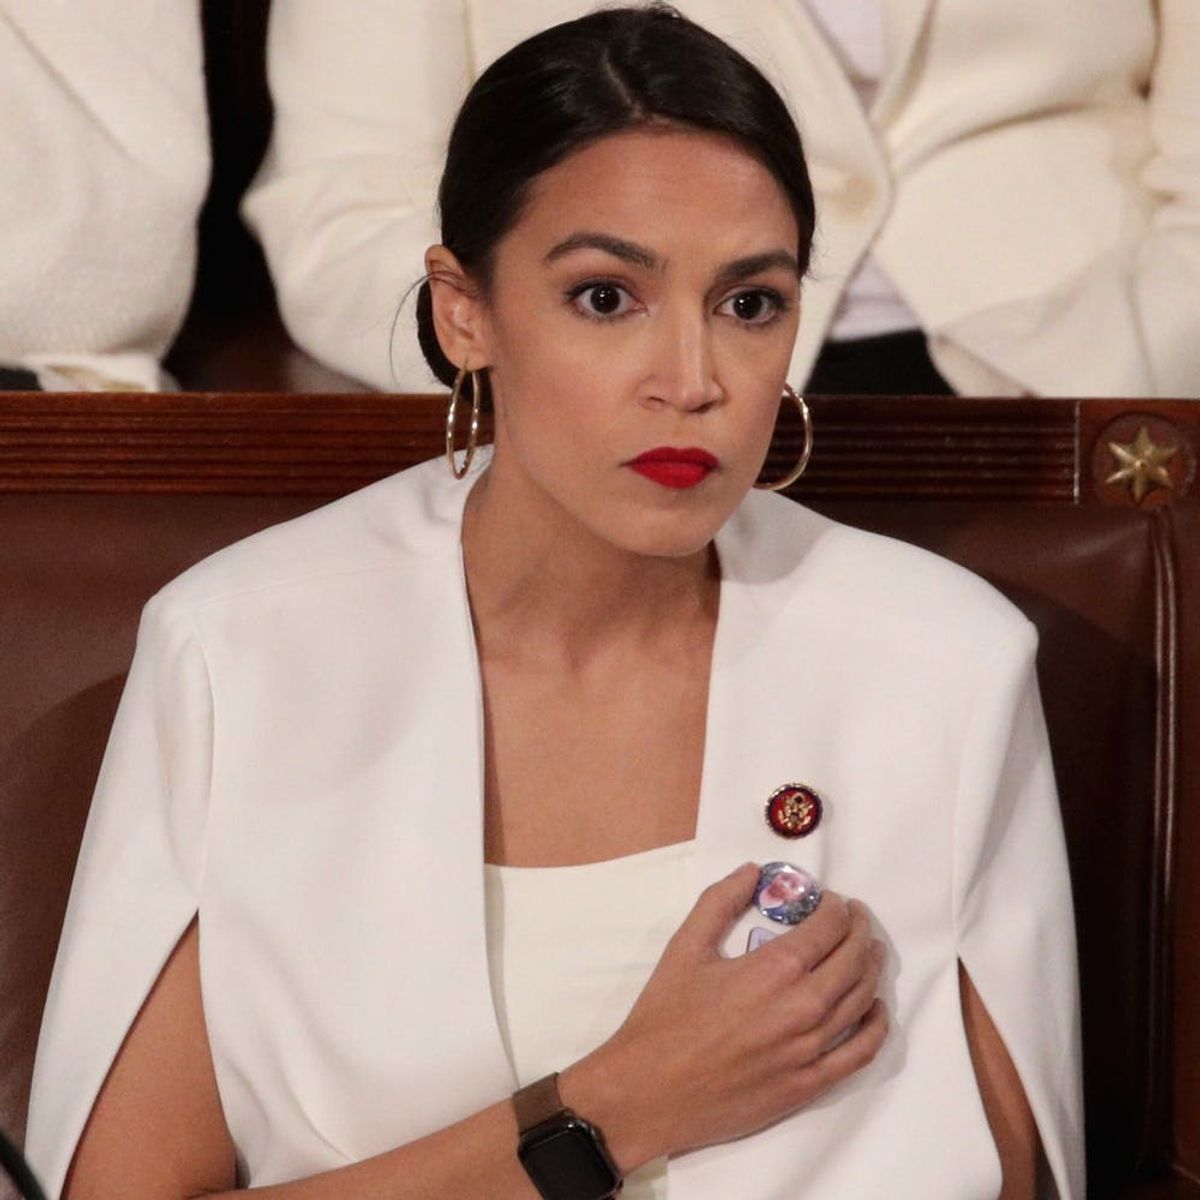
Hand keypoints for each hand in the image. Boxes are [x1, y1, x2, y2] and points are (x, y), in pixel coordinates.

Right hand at [562, 864, 886, 1169]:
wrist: (649, 1092)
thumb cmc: (664, 1018)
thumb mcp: (684, 947)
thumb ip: (720, 901)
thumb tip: (751, 871)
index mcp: (774, 969)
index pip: (829, 927)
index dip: (837, 907)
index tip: (832, 900)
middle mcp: (802, 1007)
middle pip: (853, 960)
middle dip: (859, 930)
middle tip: (855, 917)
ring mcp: (810, 1050)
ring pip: (861, 1002)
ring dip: (871, 969)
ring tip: (868, 951)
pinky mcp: (807, 1086)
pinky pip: (859, 1054)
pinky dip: (875, 1028)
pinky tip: (875, 1011)